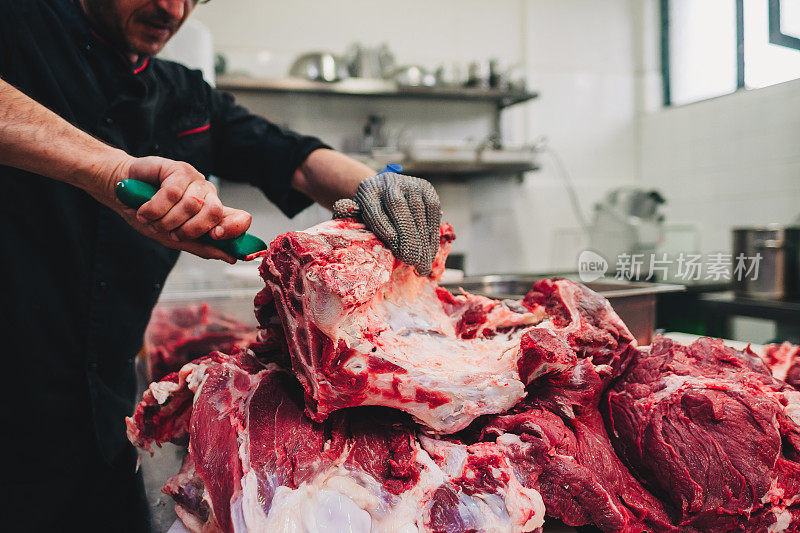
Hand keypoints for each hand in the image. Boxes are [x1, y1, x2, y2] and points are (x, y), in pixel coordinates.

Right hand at [101, 156, 251, 263]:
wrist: (121, 194)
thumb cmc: (149, 214)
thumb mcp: (174, 238)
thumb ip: (201, 246)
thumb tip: (231, 256)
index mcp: (211, 212)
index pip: (238, 218)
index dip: (234, 228)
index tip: (216, 236)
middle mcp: (207, 195)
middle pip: (213, 213)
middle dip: (188, 229)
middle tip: (170, 231)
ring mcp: (194, 180)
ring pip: (191, 205)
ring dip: (166, 220)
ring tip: (153, 219)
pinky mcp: (178, 169)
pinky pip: (172, 194)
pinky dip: (153, 208)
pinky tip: (144, 210)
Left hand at [333, 172, 440, 275]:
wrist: (384, 192)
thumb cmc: (370, 216)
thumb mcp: (357, 220)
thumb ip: (351, 226)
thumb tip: (341, 229)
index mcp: (367, 191)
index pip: (374, 210)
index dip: (385, 230)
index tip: (396, 251)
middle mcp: (388, 182)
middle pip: (397, 207)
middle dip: (408, 237)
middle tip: (413, 262)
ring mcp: (408, 182)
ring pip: (418, 210)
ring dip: (423, 240)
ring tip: (423, 263)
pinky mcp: (426, 188)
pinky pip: (433, 210)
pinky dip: (432, 233)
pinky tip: (430, 252)